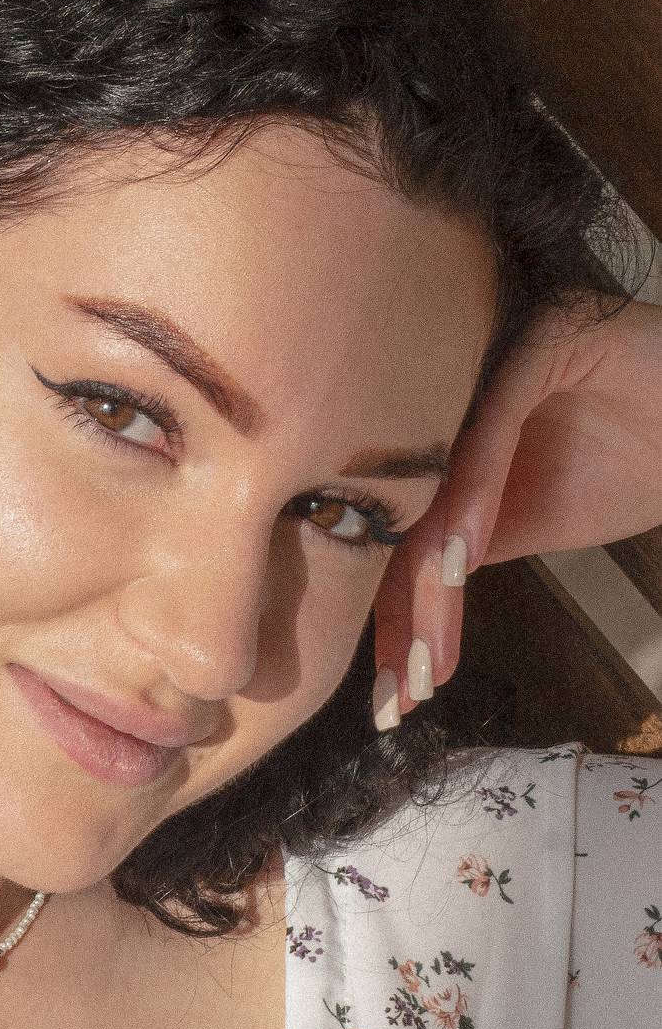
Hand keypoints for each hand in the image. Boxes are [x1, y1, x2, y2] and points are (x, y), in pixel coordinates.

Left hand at [371, 293, 661, 721]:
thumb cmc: (635, 456)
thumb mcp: (541, 516)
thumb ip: (468, 540)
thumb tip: (403, 604)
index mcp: (436, 434)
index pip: (399, 529)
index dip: (392, 612)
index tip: (394, 693)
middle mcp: (447, 389)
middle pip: (405, 510)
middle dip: (400, 611)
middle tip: (398, 693)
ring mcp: (487, 356)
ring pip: (437, 478)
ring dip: (429, 576)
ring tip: (425, 658)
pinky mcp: (538, 335)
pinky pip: (489, 425)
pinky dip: (472, 496)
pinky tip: (461, 562)